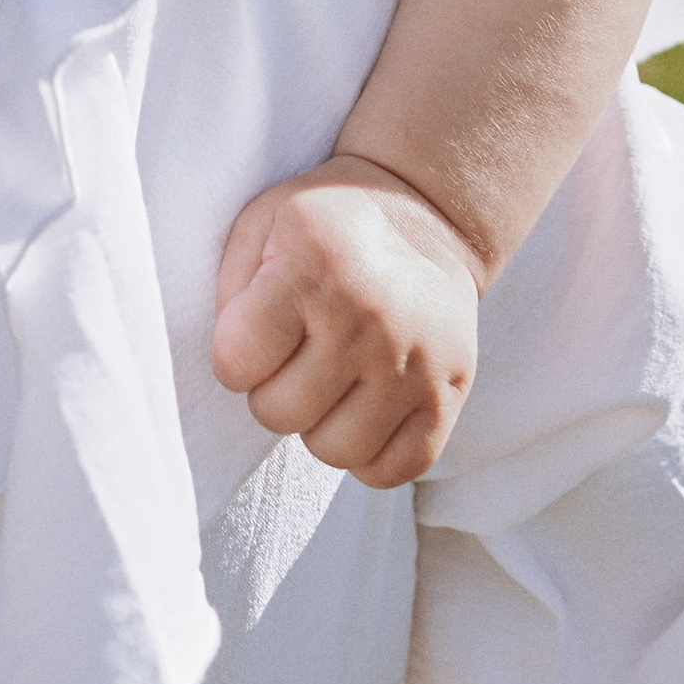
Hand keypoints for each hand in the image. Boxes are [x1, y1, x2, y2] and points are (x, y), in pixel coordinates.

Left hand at [211, 154, 482, 489]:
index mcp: (313, 268)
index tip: (256, 332)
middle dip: (273, 390)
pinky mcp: (450, 393)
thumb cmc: (327, 227)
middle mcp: (370, 318)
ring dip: (320, 425)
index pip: (235, 362)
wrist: (426, 214)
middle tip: (297, 355)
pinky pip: (393, 470)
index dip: (235, 355)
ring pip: (335, 452)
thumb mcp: (263, 225)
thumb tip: (235, 366)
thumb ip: (232, 293)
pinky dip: (370, 453)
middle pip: (280, 414)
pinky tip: (366, 408)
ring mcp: (417, 361)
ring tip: (332, 381)